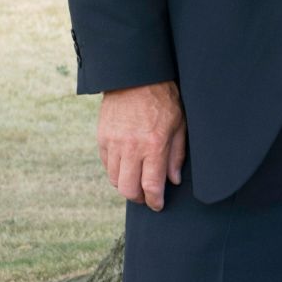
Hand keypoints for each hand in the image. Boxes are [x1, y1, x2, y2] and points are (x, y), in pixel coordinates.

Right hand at [97, 81, 185, 210]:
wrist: (135, 77)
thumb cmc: (163, 99)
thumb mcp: (179, 125)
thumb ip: (176, 155)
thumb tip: (173, 180)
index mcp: (153, 145)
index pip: (151, 186)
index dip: (155, 201)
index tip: (158, 205)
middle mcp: (131, 147)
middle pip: (129, 189)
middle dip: (139, 198)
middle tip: (147, 197)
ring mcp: (114, 143)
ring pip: (115, 180)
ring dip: (126, 186)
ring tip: (136, 182)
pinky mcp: (102, 138)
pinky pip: (106, 165)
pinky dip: (116, 172)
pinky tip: (126, 168)